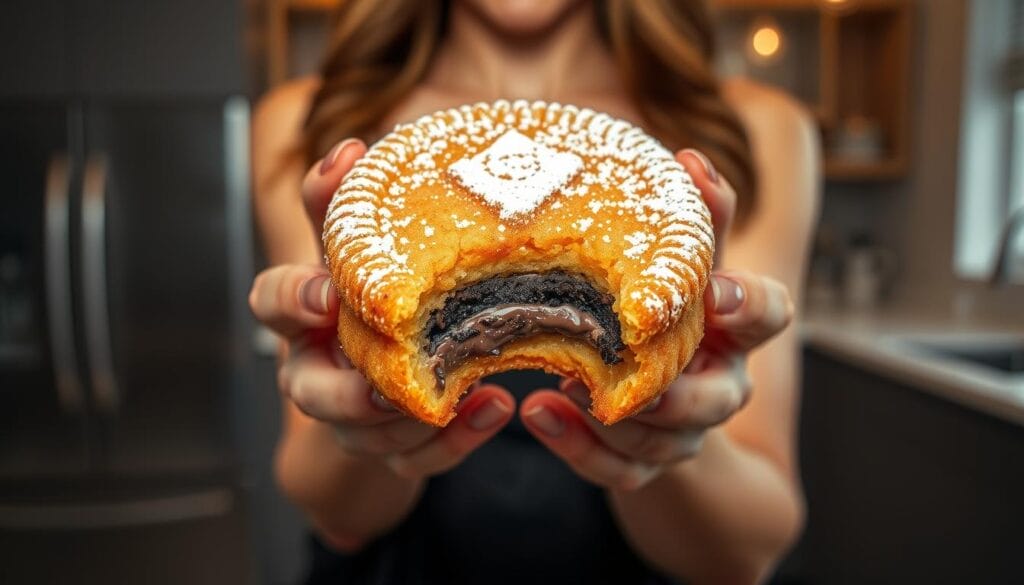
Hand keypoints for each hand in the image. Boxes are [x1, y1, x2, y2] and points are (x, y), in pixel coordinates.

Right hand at [249, 138, 514, 479]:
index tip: (328, 293)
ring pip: (367, 436)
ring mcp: (350, 418)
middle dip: (345, 396)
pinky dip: (457, 442)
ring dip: (417, 423)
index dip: (293, 299)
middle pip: (308, 395)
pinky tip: (497, 408)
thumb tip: (350, 150)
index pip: (271, 302)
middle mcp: (315, 370)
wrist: (389, 363)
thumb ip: (346, 206)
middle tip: (384, 389)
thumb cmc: (370, 294)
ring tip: (478, 394)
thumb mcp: (358, 250)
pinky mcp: (391, 449)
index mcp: (303, 313)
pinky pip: (415, 460)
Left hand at [520, 149, 793, 490]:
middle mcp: (720, 383)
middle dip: (677, 394)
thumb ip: (690, 220)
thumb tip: (690, 158)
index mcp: (734, 328)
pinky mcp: (644, 463)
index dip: (748, 304)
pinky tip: (538, 412)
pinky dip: (576, 447)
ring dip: (612, 422)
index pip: (769, 314)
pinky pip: (619, 471)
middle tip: (636, 383)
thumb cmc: (665, 311)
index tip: (713, 292)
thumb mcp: (676, 266)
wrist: (653, 393)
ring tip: (562, 386)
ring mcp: (683, 432)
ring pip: (663, 442)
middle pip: (719, 400)